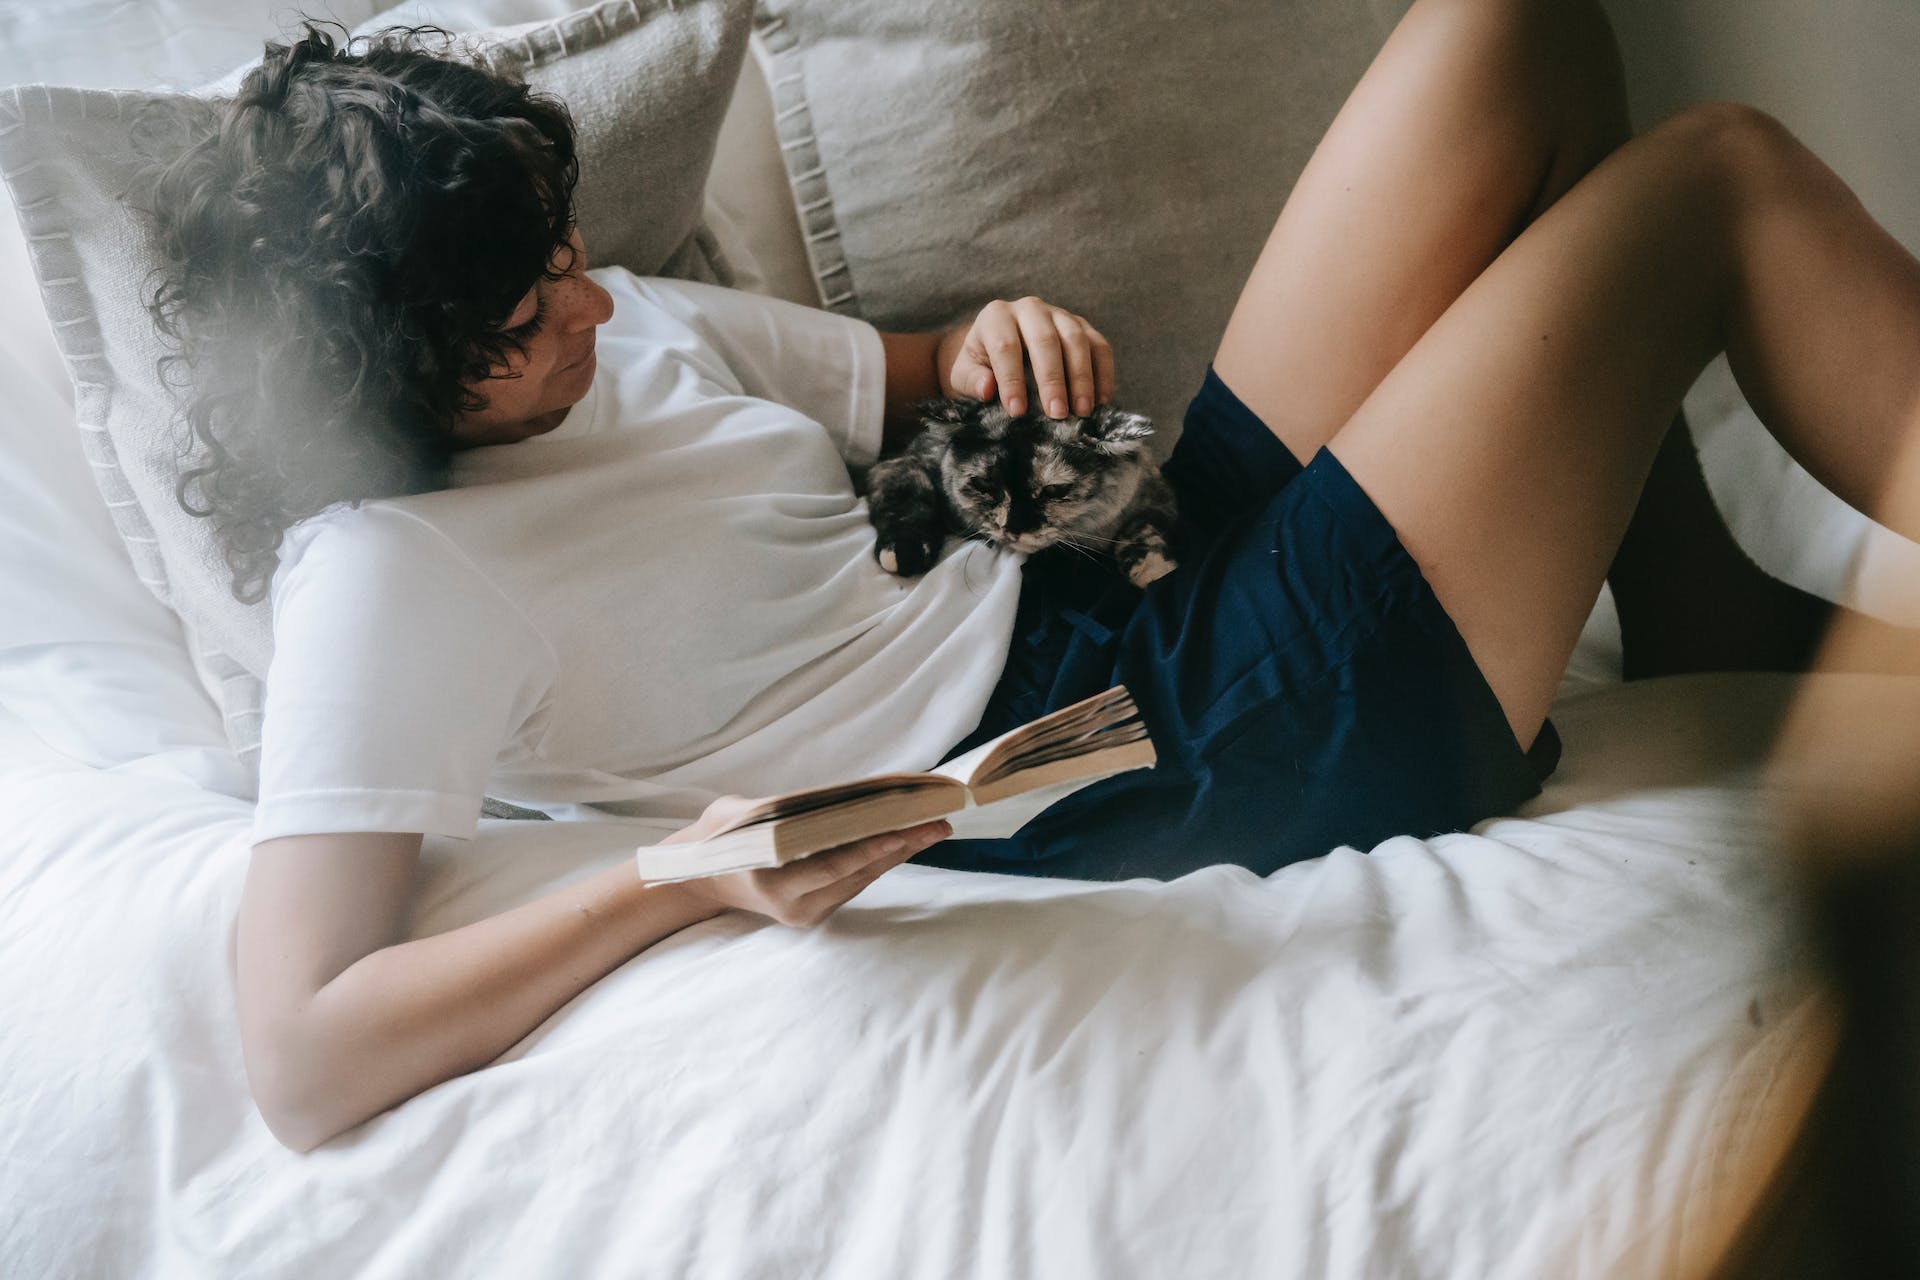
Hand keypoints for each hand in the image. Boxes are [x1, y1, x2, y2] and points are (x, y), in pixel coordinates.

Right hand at [659, 794, 952, 927]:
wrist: (701, 880)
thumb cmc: (719, 838)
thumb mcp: (736, 815)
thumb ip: (772, 810)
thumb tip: (822, 797)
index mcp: (771, 882)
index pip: (831, 864)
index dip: (869, 847)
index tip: (903, 829)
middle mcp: (794, 905)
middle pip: (857, 873)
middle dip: (900, 846)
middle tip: (938, 822)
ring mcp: (806, 912)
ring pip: (862, 879)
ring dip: (898, 853)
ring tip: (933, 827)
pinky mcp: (815, 912)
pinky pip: (854, 883)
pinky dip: (880, 860)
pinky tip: (906, 839)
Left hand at [936, 296, 1115, 419]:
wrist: (1002, 354)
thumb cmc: (982, 368)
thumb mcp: (964, 376)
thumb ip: (971, 381)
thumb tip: (987, 388)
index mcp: (996, 316)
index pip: (1005, 346)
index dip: (1011, 380)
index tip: (1017, 412)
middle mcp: (1030, 309)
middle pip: (1045, 340)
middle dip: (1052, 380)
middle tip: (1057, 414)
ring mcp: (1060, 315)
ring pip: (1076, 339)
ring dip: (1081, 377)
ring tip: (1082, 411)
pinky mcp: (1083, 327)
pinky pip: (1100, 346)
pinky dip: (1103, 374)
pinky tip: (1101, 402)